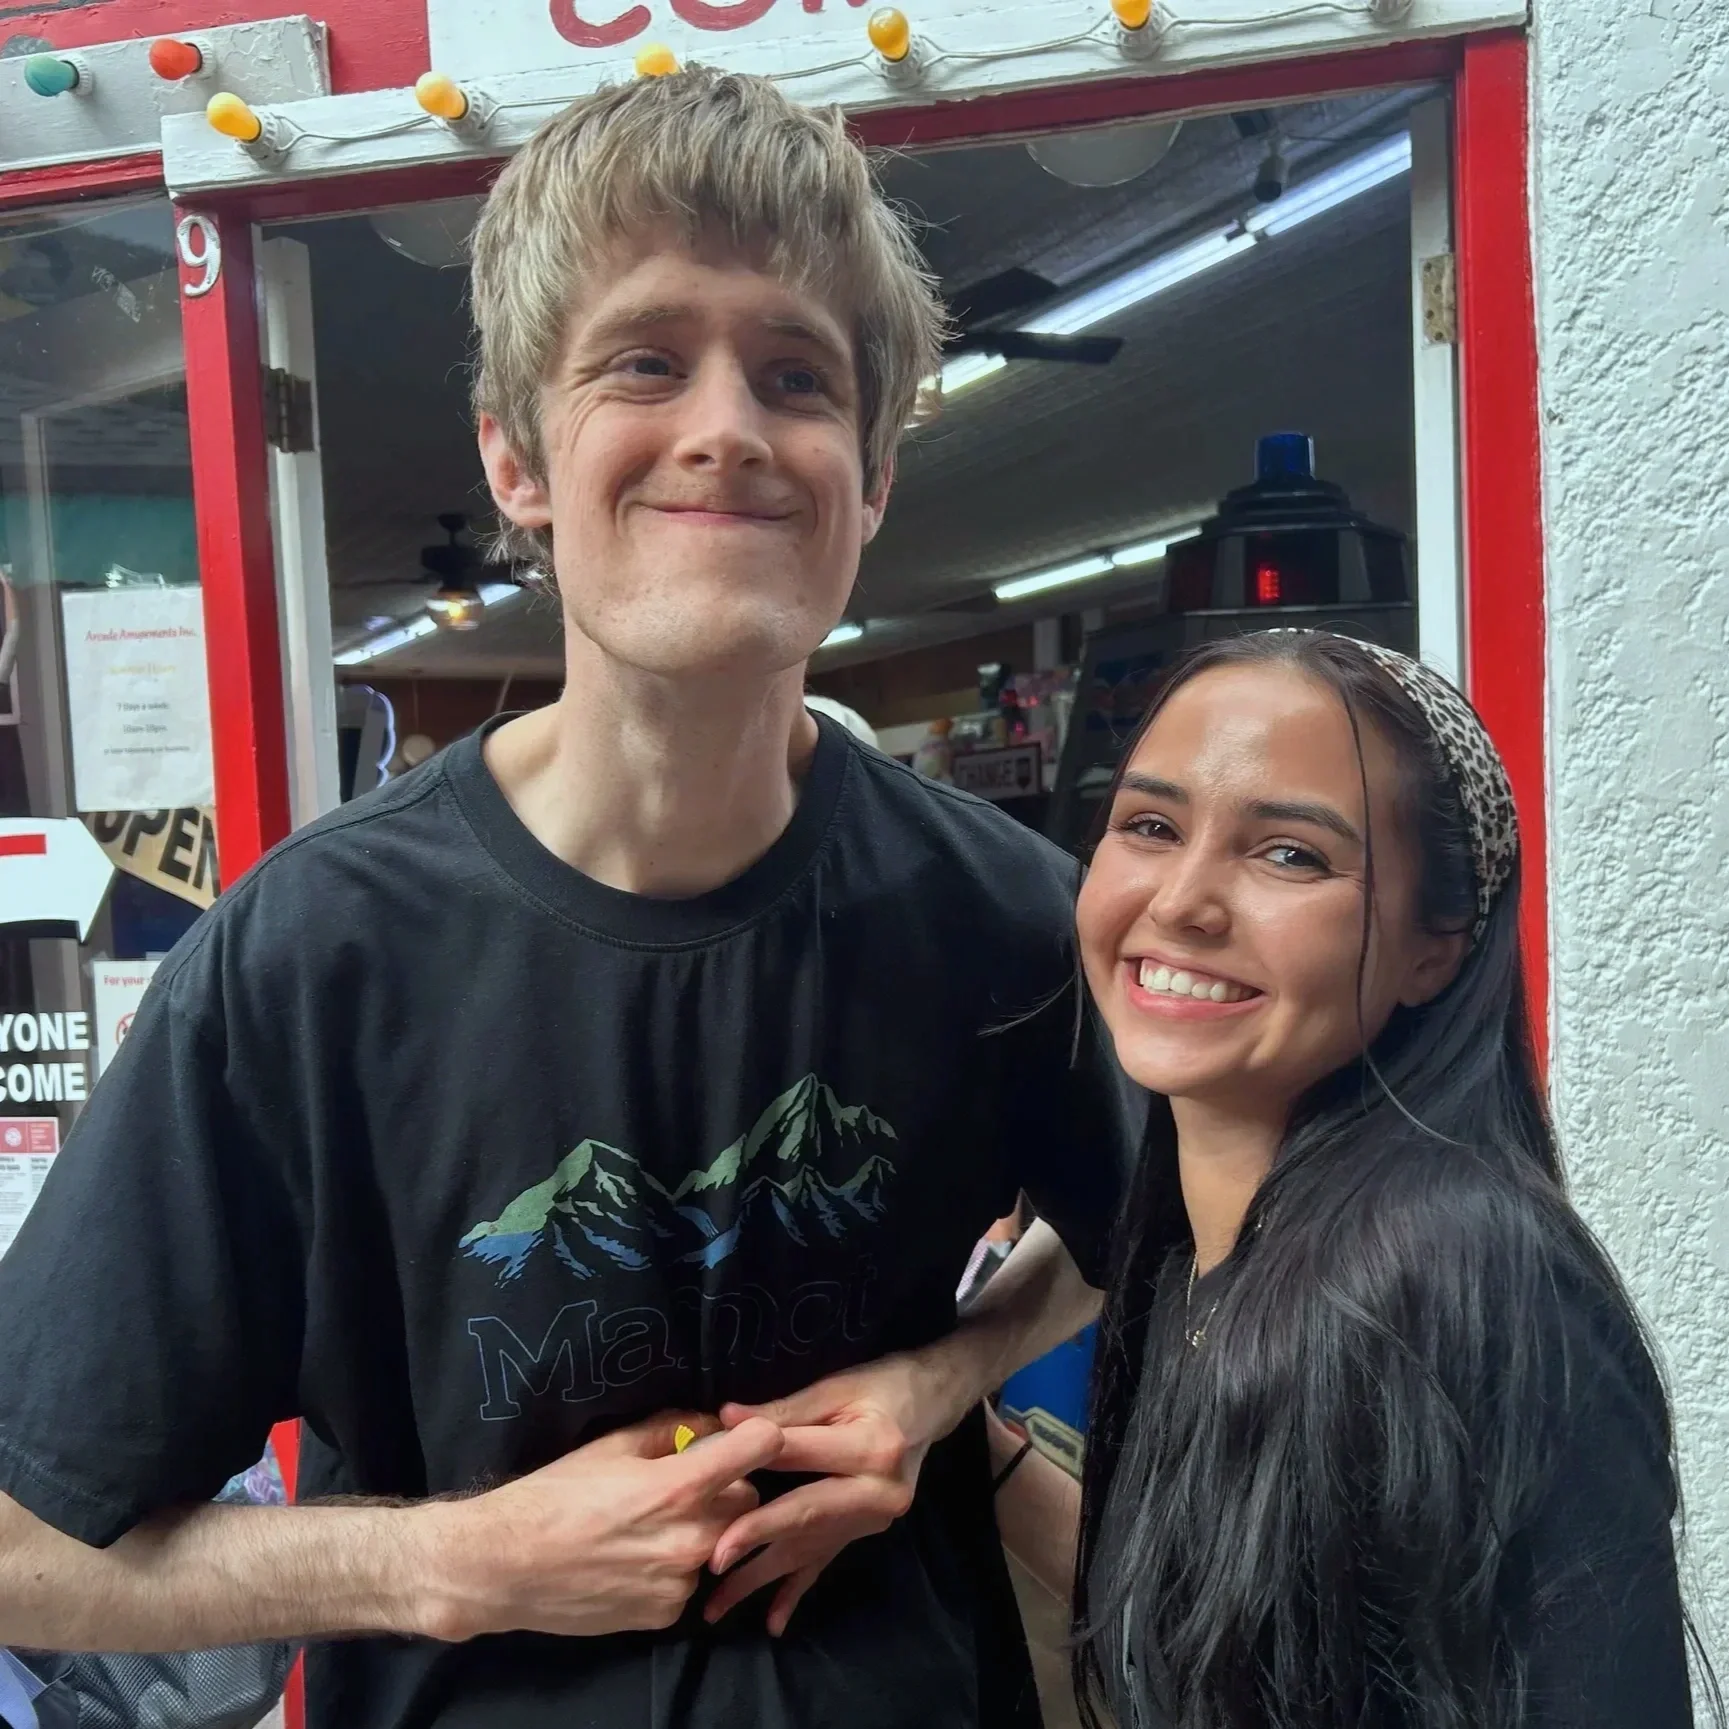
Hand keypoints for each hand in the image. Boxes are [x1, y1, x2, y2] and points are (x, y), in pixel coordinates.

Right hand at [418, 1412, 783, 1640]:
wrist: (507, 1566)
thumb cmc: (557, 1494)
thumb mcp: (614, 1445)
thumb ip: (673, 1428)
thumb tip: (714, 1420)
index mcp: (680, 1486)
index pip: (761, 1447)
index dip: (758, 1436)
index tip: (745, 1437)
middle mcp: (691, 1537)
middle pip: (748, 1500)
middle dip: (725, 1488)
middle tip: (683, 1486)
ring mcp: (681, 1581)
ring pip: (722, 1542)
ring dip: (702, 1531)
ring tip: (651, 1527)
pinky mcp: (667, 1614)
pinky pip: (693, 1579)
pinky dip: (676, 1568)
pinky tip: (637, 1560)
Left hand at [704, 1353, 953, 1635]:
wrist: (932, 1404)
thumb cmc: (883, 1386)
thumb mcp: (837, 1387)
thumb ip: (786, 1410)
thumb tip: (727, 1419)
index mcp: (872, 1449)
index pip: (799, 1457)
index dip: (750, 1464)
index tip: (705, 1482)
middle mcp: (878, 1492)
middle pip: (805, 1515)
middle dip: (756, 1537)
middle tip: (712, 1560)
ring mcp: (873, 1520)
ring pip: (808, 1549)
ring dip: (761, 1577)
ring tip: (718, 1605)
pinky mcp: (865, 1532)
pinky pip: (825, 1562)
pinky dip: (796, 1592)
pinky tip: (773, 1623)